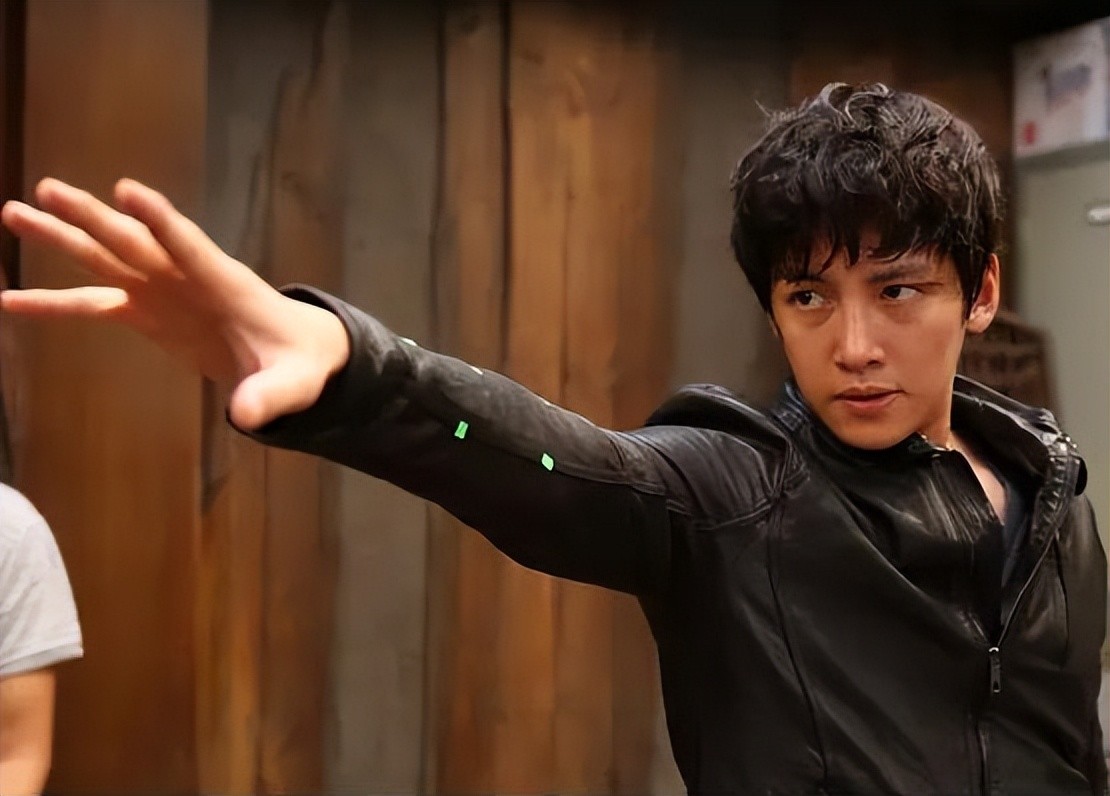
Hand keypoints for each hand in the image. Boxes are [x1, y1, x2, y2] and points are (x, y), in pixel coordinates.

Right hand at [0, 178, 349, 429]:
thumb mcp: (296, 383)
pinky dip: (53, 303)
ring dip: (63, 237)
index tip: (128, 191)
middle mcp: (186, 277)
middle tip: (48, 189)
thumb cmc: (300, 361)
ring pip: (105, 258)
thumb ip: (272, 397)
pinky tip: (9, 300)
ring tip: (12, 212)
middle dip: (94, 219)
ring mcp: (162, 290)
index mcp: (226, 284)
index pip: (190, 246)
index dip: (161, 221)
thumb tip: (248, 417)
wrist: (292, 354)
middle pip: (135, 242)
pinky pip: (92, 304)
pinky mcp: (146, 312)